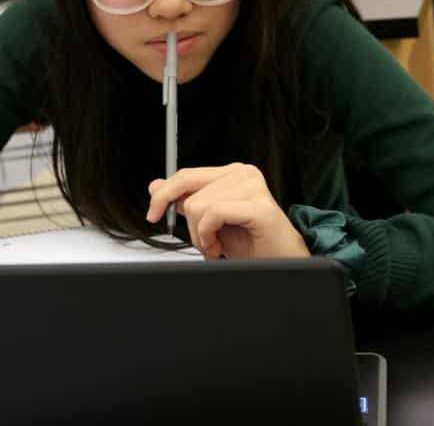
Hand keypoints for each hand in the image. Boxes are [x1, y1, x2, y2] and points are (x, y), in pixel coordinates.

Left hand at [146, 164, 309, 259]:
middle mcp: (242, 174)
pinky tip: (220, 247)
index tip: (153, 213)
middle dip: (185, 220)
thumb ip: (185, 201)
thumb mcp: (209, 221)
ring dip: (201, 234)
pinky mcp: (260, 206)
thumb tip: (157, 186)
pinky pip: (214, 214)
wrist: (280, 261)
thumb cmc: (250, 242)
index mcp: (230, 173)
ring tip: (216, 244)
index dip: (164, 194)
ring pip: (198, 205)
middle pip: (188, 186)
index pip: (186, 175)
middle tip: (199, 239)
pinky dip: (209, 235)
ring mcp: (253, 187)